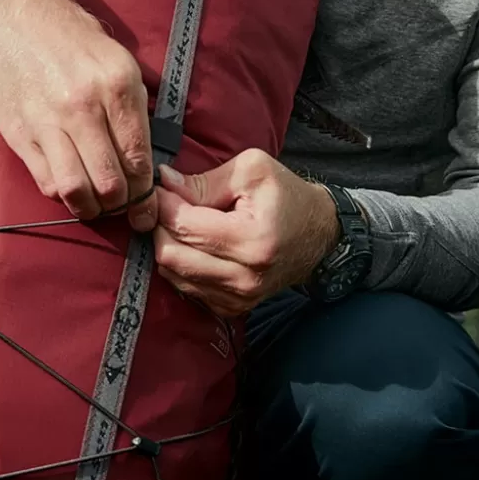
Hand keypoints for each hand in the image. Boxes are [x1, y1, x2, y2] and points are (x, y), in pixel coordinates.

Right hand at [0, 0, 157, 230]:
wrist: (15, 16)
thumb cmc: (73, 39)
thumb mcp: (118, 61)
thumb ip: (133, 109)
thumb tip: (146, 162)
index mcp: (116, 86)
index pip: (139, 158)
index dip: (146, 193)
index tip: (147, 206)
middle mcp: (83, 107)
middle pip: (111, 182)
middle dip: (123, 205)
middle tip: (124, 207)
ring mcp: (48, 122)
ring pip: (77, 190)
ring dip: (91, 208)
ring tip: (96, 205)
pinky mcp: (20, 134)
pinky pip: (47, 181)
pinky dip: (62, 194)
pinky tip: (70, 186)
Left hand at [153, 151, 340, 315]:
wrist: (318, 234)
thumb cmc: (286, 196)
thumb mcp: (252, 171)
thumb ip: (204, 181)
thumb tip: (164, 183)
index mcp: (254, 239)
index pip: (186, 226)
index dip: (163, 205)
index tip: (161, 189)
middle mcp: (246, 277)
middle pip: (172, 255)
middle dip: (160, 227)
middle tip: (167, 206)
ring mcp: (240, 297)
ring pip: (174, 275)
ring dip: (168, 246)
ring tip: (181, 224)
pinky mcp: (233, 308)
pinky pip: (187, 289)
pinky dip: (181, 266)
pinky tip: (193, 246)